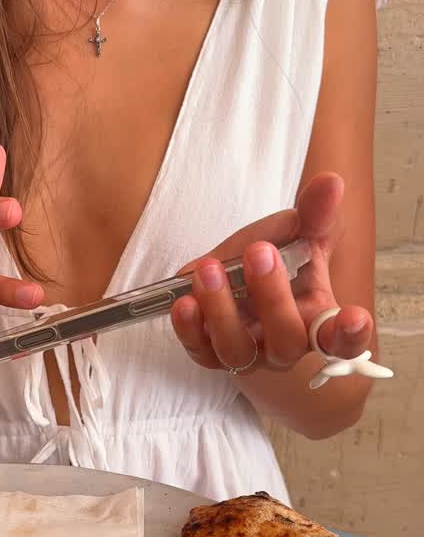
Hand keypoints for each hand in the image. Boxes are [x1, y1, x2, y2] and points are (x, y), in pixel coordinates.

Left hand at [171, 173, 373, 373]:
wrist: (241, 282)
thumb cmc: (282, 262)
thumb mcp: (301, 233)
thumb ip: (315, 214)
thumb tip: (331, 182)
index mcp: (319, 319)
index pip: (344, 338)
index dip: (351, 335)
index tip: (355, 317)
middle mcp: (286, 345)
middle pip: (286, 339)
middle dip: (273, 297)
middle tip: (260, 252)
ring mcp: (248, 353)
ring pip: (237, 350)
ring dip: (222, 311)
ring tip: (210, 269)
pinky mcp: (211, 354)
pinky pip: (199, 350)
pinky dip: (188, 328)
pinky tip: (183, 301)